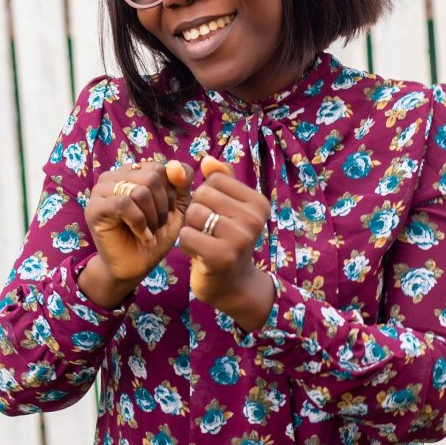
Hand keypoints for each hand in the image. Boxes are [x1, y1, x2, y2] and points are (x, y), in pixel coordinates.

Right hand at [82, 160, 193, 296]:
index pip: (161, 169)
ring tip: (151, 231)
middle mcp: (115, 176)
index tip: (169, 215)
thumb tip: (175, 165)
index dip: (171, 194)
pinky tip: (143, 236)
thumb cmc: (154, 236)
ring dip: (152, 217)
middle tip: (159, 226)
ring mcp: (101, 190)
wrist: (135, 266)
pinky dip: (139, 223)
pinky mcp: (94, 207)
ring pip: (139, 190)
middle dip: (162, 206)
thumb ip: (180, 184)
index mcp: (133, 171)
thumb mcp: (176, 209)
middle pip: (151, 177)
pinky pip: (123, 204)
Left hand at [179, 156, 275, 329]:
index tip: (218, 216)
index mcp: (259, 203)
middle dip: (196, 212)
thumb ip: (221, 181)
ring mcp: (240, 239)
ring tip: (204, 242)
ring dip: (190, 228)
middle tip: (209, 232)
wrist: (233, 285)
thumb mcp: (229, 208)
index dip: (206, 195)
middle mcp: (254, 219)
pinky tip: (199, 255)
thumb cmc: (227, 241)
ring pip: (193, 213)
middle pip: (202, 194)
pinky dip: (186, 245)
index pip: (215, 178)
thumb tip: (207, 159)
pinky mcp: (222, 257)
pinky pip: (187, 235)